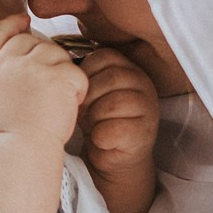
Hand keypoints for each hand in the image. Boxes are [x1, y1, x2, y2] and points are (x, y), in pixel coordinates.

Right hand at [0, 15, 86, 141]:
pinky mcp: (58, 77)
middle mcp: (8, 61)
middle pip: (31, 41)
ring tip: (55, 100)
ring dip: (61, 72)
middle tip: (47, 84)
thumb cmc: (1, 135)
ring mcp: (34, 67)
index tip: (23, 20)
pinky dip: (77, 90)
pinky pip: (76, 74)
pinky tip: (68, 106)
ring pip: (57, 53)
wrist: (14, 152)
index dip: (12, 24)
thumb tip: (10, 61)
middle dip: (42, 56)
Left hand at [78, 48, 156, 177]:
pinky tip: (102, 141)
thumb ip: (85, 77)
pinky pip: (114, 130)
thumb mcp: (92, 92)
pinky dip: (99, 138)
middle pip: (109, 79)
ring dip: (94, 119)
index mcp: (129, 69)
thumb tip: (65, 72)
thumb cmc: (99, 120)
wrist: (113, 155)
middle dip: (89, 99)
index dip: (85, 75)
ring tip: (93, 127)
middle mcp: (143, 84)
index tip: (81, 93)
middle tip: (85, 115)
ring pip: (112, 104)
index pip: (103, 57)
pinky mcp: (144, 134)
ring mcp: (148, 108)